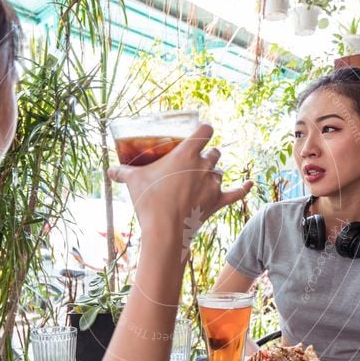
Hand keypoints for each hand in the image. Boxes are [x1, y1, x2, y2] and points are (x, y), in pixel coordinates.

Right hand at [107, 124, 252, 234]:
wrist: (166, 231)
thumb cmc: (150, 202)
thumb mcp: (134, 182)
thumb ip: (123, 173)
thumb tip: (109, 171)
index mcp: (187, 153)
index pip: (205, 130)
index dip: (204, 129)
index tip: (199, 132)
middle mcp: (204, 166)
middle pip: (214, 152)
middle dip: (206, 154)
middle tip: (193, 162)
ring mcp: (213, 184)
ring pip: (220, 172)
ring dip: (213, 173)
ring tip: (200, 180)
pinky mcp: (218, 202)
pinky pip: (236, 193)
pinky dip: (243, 188)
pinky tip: (249, 183)